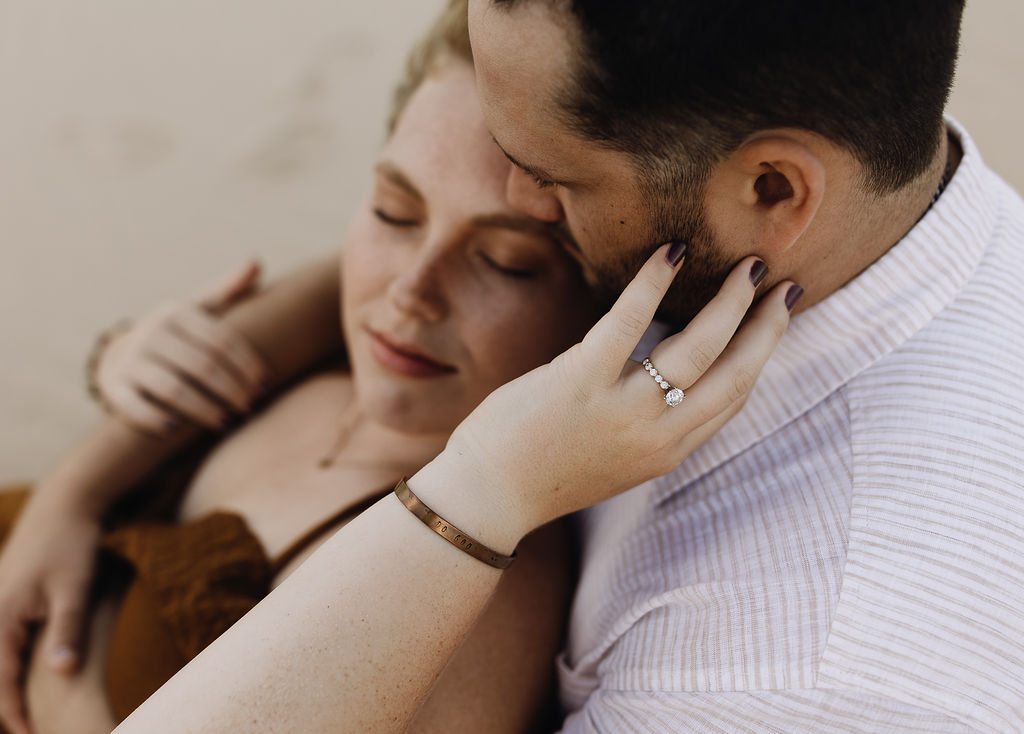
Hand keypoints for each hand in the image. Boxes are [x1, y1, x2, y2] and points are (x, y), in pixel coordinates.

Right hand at [0, 490, 102, 733]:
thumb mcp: (76, 588)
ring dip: (7, 686)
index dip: (14, 712)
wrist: (63, 506)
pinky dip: (11, 665)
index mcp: (2, 617)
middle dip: (8, 705)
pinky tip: (30, 678)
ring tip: (30, 717)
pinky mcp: (5, 601)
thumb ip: (68, 629)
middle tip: (35, 732)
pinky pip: (3, 642)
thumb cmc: (73, 545)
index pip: (1, 678)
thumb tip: (62, 672)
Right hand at [95, 260, 270, 434]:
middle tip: (250, 407)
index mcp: (177, 312)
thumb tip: (256, 260)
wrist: (122, 355)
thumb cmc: (176, 334)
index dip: (246, 364)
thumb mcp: (199, 308)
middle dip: (231, 389)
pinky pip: (137, 407)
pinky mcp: (115, 388)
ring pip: (173, 389)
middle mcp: (152, 333)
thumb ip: (229, 289)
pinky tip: (179, 430)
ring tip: (226, 421)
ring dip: (203, 408)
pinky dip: (157, 419)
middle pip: (202, 366)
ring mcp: (131, 360)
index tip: (266, 383)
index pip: (221, 340)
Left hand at [436, 245, 797, 538]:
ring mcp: (622, 409)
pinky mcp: (581, 381)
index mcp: (667, 451)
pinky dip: (652, 285)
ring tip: (746, 266)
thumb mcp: (616, 459)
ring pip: (698, 349)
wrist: (490, 496)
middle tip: (784, 284)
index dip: (763, 355)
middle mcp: (657, 434)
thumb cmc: (545, 471)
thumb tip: (666, 374)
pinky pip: (628, 323)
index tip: (779, 319)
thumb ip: (650, 424)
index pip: (733, 398)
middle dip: (768, 326)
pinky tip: (671, 252)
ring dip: (730, 302)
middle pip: (734, 373)